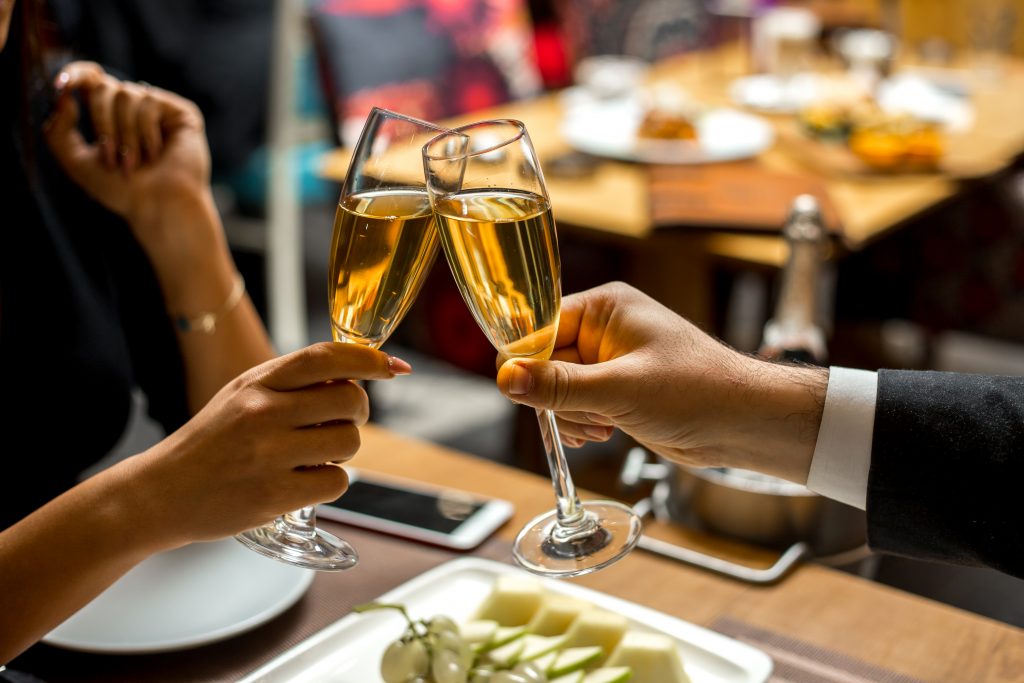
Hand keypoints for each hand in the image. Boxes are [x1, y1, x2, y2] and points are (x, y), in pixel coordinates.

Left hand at [43, 61, 210, 239]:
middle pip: (104, 87)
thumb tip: (64, 98)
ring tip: (135, 163)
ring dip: (125, 134)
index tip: (59, 86)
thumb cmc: (122, 191)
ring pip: (126, 95)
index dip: (75, 74)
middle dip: (102, 124)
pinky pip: (150, 100)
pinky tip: (156, 153)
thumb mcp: (77, 163)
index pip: (90, 78)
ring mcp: (159, 109)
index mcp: (110, 115)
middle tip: (111, 158)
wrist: (158, 206)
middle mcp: (134, 109)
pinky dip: (146, 131)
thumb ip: (57, 132)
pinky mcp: (181, 112)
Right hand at [118, 343, 410, 549]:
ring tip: (314, 454)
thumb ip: (291, 382)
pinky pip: (336, 481)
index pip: (326, 358)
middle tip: (341, 421)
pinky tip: (305, 480)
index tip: (392, 366)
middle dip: (357, 412)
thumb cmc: (211, 441)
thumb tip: (355, 372)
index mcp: (258, 383)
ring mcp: (269, 456)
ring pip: (349, 442)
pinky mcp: (274, 496)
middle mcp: (264, 414)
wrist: (161, 493)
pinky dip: (330, 481)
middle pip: (349, 401)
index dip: (368, 359)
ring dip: (343, 450)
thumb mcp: (242, 395)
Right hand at [495, 283, 827, 481]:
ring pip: (557, 389)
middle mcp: (602, 330)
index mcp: (603, 308)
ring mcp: (609, 361)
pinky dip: (582, 422)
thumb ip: (560, 386)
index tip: (523, 392)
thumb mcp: (621, 390)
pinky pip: (576, 403)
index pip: (538, 328)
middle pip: (544, 362)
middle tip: (588, 414)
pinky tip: (604, 432)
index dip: (527, 362)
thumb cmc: (698, 391)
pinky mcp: (616, 389)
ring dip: (572, 414)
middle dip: (557, 396)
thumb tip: (507, 378)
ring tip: (604, 425)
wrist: (743, 423)